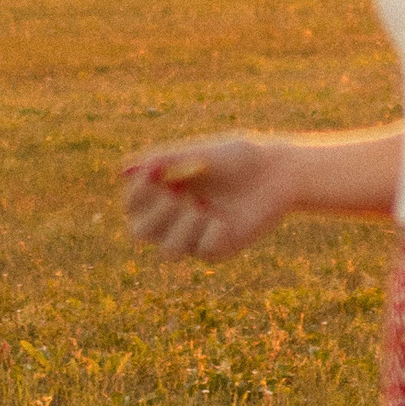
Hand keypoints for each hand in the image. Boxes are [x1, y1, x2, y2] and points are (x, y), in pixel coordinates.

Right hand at [120, 133, 288, 261]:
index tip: (152, 174)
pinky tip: (224, 220)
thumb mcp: (201, 153)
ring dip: (178, 230)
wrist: (281, 172)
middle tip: (177, 197)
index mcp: (167, 191)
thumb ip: (164, 160)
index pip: (132, 204)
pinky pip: (203, 251)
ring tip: (201, 209)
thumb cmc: (241, 157)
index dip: (134, 194)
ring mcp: (197, 235)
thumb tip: (123, 169)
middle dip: (153, 216)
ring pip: (167, 252)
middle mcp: (177, 216)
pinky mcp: (220, 248)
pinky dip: (209, 234)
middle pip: (140, 232)